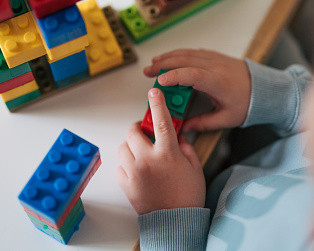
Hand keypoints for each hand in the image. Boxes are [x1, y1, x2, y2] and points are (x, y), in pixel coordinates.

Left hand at [116, 88, 205, 214]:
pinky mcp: (126, 184)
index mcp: (168, 153)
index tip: (154, 92)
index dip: (158, 104)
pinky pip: (119, 166)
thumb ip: (186, 148)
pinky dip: (126, 164)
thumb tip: (179, 137)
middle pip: (134, 131)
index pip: (162, 121)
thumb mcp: (194, 168)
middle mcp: (148, 160)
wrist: (176, 222)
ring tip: (141, 153)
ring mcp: (134, 172)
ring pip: (123, 147)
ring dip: (131, 146)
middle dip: (139, 128)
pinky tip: (137, 169)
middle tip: (145, 131)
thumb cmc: (187, 196)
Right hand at [144, 49, 250, 131]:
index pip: (191, 75)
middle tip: (148, 72)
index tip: (159, 80)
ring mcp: (215, 59)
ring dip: (169, 57)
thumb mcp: (226, 118)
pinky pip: (194, 52)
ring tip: (154, 63)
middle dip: (163, 65)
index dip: (173, 76)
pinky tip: (171, 58)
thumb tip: (184, 127)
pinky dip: (180, 54)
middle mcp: (215, 67)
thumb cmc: (249, 103)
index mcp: (217, 82)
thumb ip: (203, 123)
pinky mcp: (216, 57)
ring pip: (187, 53)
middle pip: (184, 60)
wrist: (265, 89)